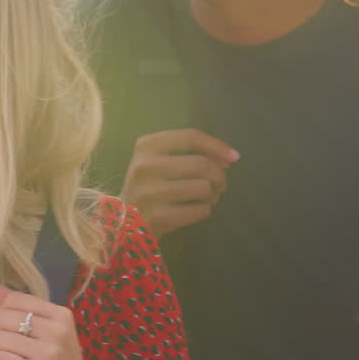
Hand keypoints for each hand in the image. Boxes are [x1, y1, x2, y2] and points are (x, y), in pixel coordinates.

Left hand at [0, 287, 80, 359]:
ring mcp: (47, 354)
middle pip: (0, 317)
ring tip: (12, 357)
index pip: (14, 299)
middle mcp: (57, 332)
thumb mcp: (52, 331)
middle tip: (11, 347)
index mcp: (62, 315)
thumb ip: (24, 310)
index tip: (12, 326)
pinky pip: (0, 358)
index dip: (3, 312)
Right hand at [121, 128, 238, 235]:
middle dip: (219, 175)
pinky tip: (198, 210)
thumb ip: (191, 153)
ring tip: (208, 197)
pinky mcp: (156, 218)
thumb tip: (227, 158)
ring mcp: (147, 193)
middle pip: (201, 164)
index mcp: (146, 145)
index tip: (234, 157)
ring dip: (213, 194)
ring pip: (202, 188)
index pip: (191, 137)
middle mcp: (144, 166)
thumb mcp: (160, 161)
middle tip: (221, 184)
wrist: (124, 223)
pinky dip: (205, 210)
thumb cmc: (150, 186)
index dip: (217, 146)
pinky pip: (198, 211)